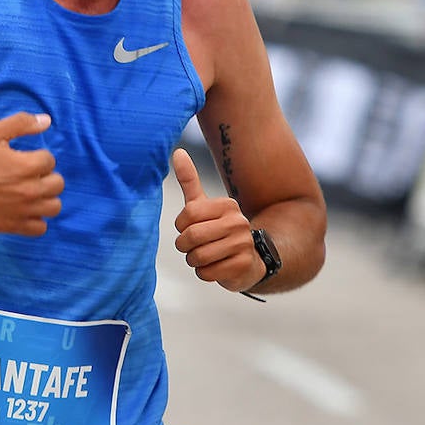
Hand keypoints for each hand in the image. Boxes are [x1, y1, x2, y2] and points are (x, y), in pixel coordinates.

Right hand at [0, 112, 62, 235]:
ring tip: (29, 193)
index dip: (37, 157)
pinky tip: (23, 210)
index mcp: (27, 166)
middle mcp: (30, 190)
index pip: (50, 160)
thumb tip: (47, 121)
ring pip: (54, 207)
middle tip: (27, 176)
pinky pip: (40, 228)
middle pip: (58, 184)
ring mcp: (23, 211)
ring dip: (45, 198)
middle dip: (46, 177)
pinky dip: (36, 220)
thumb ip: (21, 123)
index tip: (23, 159)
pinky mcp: (13, 226)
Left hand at [171, 148, 261, 291]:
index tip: (188, 227)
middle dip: (185, 245)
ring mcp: (243, 245)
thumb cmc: (218, 230)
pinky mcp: (243, 266)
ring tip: (203, 256)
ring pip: (198, 256)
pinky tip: (215, 267)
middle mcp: (238, 222)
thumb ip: (189, 180)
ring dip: (194, 260)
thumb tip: (177, 151)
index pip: (188, 214)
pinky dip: (204, 273)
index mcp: (227, 205)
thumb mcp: (203, 205)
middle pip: (192, 236)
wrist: (247, 261)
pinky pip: (207, 273)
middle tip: (191, 246)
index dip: (181, 226)